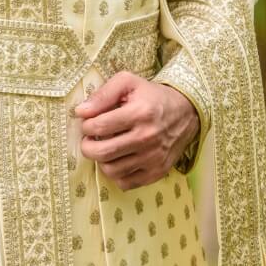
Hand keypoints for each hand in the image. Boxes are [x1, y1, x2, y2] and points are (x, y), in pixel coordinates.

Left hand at [74, 71, 199, 190]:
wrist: (185, 112)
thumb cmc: (151, 95)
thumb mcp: (128, 82)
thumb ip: (103, 94)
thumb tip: (80, 112)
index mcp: (139, 113)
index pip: (100, 126)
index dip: (86, 125)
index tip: (87, 123)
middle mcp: (147, 138)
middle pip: (103, 152)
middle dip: (87, 146)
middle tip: (88, 139)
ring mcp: (153, 158)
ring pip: (111, 170)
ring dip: (100, 160)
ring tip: (104, 147)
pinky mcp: (157, 172)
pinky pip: (125, 182)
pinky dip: (115, 173)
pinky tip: (117, 159)